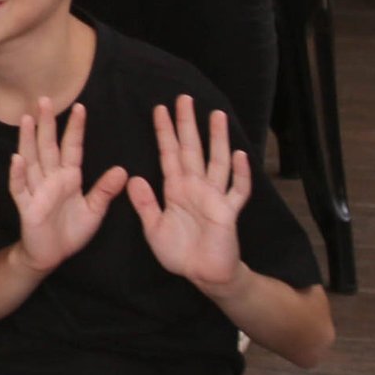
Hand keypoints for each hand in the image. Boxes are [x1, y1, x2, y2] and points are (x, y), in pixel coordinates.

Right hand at [7, 99, 128, 275]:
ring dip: (28, 140)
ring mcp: (36, 190)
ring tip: (27, 119)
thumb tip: (123, 170)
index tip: (80, 107)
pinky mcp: (26, 205)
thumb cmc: (71, 231)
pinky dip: (18, 174)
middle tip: (44, 99)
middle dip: (47, 123)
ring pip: (31, 160)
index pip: (72, 147)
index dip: (75, 128)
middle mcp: (50, 178)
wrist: (51, 254)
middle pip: (48, 146)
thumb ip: (105, 190)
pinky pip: (20, 187)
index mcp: (68, 177)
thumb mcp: (95, 211)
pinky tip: (17, 159)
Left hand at [127, 95, 251, 293]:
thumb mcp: (153, 228)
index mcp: (175, 189)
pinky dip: (240, 174)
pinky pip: (237, 190)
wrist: (203, 275)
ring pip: (217, 162)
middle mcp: (196, 187)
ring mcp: (215, 198)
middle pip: (192, 149)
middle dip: (188, 125)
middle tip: (184, 98)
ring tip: (216, 116)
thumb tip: (132, 178)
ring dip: (217, 139)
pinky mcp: (229, 213)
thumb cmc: (179, 252)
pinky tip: (241, 155)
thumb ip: (144, 204)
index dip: (165, 132)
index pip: (169, 154)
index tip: (159, 109)